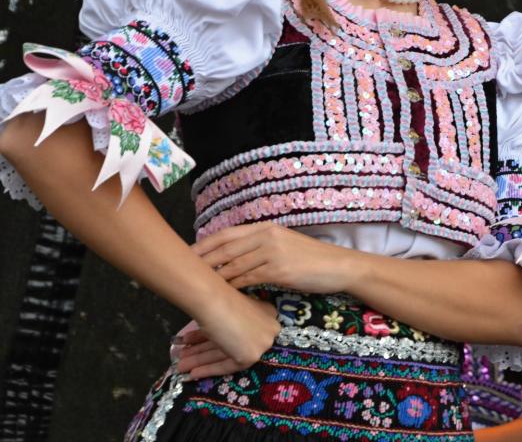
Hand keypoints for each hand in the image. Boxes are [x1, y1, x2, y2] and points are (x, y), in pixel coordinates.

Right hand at [180, 293, 279, 377]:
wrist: (214, 302)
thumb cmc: (218, 300)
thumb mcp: (226, 311)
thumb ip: (227, 324)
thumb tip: (212, 335)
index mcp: (266, 313)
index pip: (238, 331)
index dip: (213, 339)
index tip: (195, 343)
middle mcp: (268, 329)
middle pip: (230, 344)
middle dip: (203, 351)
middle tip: (184, 356)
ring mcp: (262, 343)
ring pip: (226, 355)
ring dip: (201, 360)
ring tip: (180, 365)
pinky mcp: (251, 356)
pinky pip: (227, 366)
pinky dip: (209, 369)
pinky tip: (192, 373)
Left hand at [193, 222, 357, 294]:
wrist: (340, 266)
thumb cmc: (312, 260)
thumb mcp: (285, 245)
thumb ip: (260, 247)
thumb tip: (234, 257)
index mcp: (267, 228)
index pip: (226, 234)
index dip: (203, 244)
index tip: (186, 254)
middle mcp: (267, 236)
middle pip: (224, 248)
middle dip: (200, 261)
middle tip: (180, 272)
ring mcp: (272, 252)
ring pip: (232, 265)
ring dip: (212, 278)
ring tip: (194, 287)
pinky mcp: (279, 270)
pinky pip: (246, 279)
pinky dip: (231, 287)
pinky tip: (221, 295)